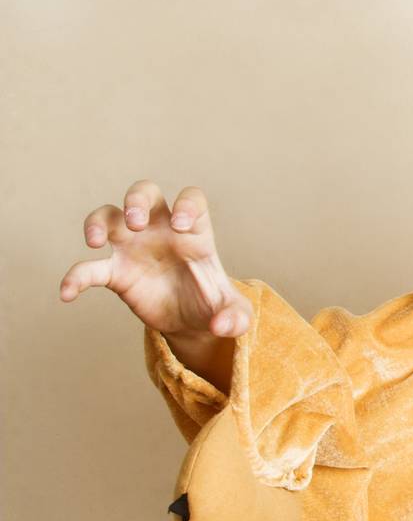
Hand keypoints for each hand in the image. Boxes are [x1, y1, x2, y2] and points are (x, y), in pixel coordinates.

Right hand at [58, 179, 251, 340]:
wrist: (191, 322)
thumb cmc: (214, 305)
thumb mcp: (235, 314)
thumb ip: (236, 318)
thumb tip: (221, 328)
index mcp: (195, 234)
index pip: (191, 200)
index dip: (186, 205)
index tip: (180, 226)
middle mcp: (162, 231)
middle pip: (145, 193)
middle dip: (137, 199)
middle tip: (137, 222)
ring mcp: (135, 248)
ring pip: (109, 216)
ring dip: (98, 222)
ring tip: (96, 242)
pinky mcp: (116, 272)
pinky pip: (88, 268)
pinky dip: (75, 277)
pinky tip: (68, 293)